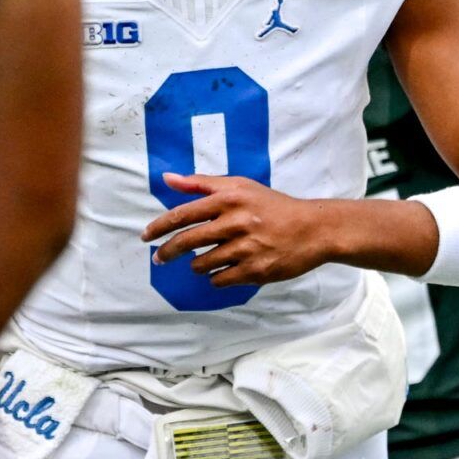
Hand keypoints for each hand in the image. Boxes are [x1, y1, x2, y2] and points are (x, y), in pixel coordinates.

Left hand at [143, 174, 331, 286]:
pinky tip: (224, 270)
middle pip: (187, 241)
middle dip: (167, 252)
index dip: (159, 227)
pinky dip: (216, 277)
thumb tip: (167, 178)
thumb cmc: (272, 205)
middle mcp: (236, 222)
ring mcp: (246, 248)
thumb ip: (202, 183)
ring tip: (202, 261)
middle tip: (159, 259)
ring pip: (202, 264)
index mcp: (229, 198)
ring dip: (196, 265)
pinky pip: (220, 280)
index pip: (183, 214)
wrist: (312, 229)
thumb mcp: (240, 186)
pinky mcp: (255, 271)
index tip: (146, 236)